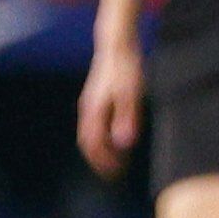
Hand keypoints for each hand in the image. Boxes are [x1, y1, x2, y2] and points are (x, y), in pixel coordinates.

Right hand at [77, 39, 142, 178]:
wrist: (116, 45)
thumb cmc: (126, 69)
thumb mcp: (131, 94)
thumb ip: (127, 119)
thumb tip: (123, 143)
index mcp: (95, 111)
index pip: (93, 144)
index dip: (103, 161)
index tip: (116, 172)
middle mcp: (88, 109)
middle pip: (88, 141)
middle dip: (99, 159)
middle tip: (114, 173)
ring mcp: (89, 103)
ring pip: (89, 133)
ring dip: (100, 149)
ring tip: (116, 159)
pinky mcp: (95, 97)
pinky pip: (93, 124)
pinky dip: (101, 137)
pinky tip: (115, 138)